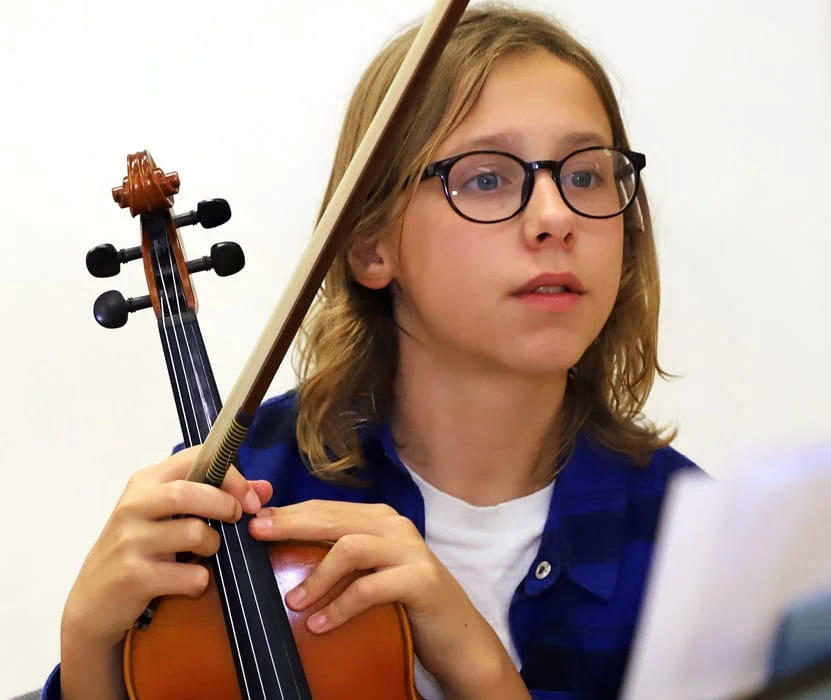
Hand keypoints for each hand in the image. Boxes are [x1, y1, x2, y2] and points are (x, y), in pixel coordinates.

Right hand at [61, 446, 271, 649]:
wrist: (93, 603)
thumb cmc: (139, 551)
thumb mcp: (169, 518)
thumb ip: (215, 498)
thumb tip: (265, 489)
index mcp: (145, 483)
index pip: (194, 457)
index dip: (230, 472)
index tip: (250, 497)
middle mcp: (133, 506)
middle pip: (190, 492)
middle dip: (225, 505)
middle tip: (238, 519)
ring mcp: (130, 541)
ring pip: (194, 533)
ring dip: (213, 546)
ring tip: (204, 555)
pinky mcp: (133, 576)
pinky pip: (190, 575)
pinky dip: (200, 581)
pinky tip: (188, 582)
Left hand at [248, 500, 528, 698]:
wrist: (457, 637)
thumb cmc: (403, 604)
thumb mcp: (366, 574)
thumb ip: (334, 557)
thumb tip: (280, 551)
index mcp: (377, 519)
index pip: (323, 507)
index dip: (287, 511)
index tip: (251, 520)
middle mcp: (393, 525)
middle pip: (332, 518)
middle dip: (290, 525)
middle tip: (257, 535)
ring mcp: (409, 550)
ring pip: (351, 547)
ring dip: (317, 574)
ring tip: (294, 602)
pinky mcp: (420, 580)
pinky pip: (371, 588)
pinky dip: (341, 607)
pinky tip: (320, 625)